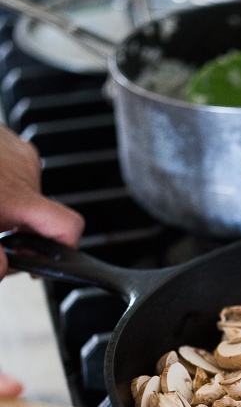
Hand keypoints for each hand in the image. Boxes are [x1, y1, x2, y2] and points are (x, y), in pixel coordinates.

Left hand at [0, 124, 84, 279]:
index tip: (42, 260)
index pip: (67, 226)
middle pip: (41, 214)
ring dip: (7, 205)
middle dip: (18, 229)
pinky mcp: (8, 138)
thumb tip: (3, 268)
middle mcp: (25, 171)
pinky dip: (0, 182)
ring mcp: (18, 151)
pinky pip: (13, 169)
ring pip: (26, 192)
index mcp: (17, 196)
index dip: (63, 249)